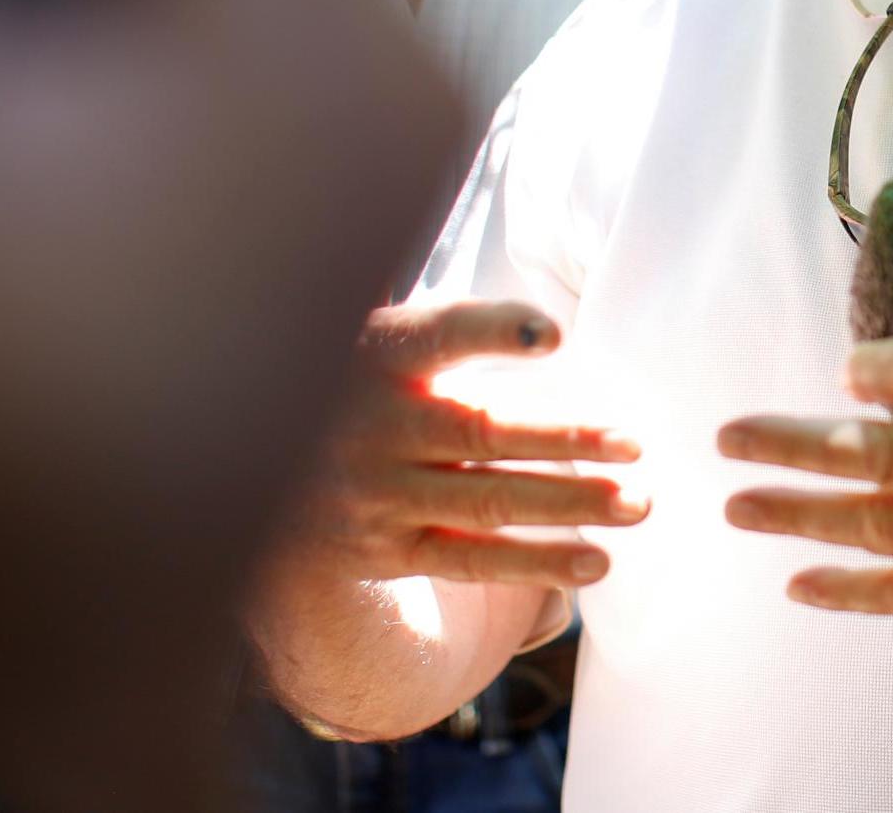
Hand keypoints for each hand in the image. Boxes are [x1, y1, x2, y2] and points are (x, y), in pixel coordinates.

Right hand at [279, 299, 647, 589]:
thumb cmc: (363, 384)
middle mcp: (375, 425)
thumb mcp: (388, 339)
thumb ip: (457, 328)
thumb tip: (553, 330)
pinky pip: (471, 559)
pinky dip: (537, 563)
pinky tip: (596, 563)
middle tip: (636, 446)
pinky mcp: (383, 550)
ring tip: (636, 505)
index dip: (495, 331)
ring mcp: (378, 493)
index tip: (555, 336)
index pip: (441, 334)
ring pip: (487, 500)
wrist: (256, 463)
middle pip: (481, 432)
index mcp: (380, 355)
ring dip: (569, 505)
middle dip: (565, 441)